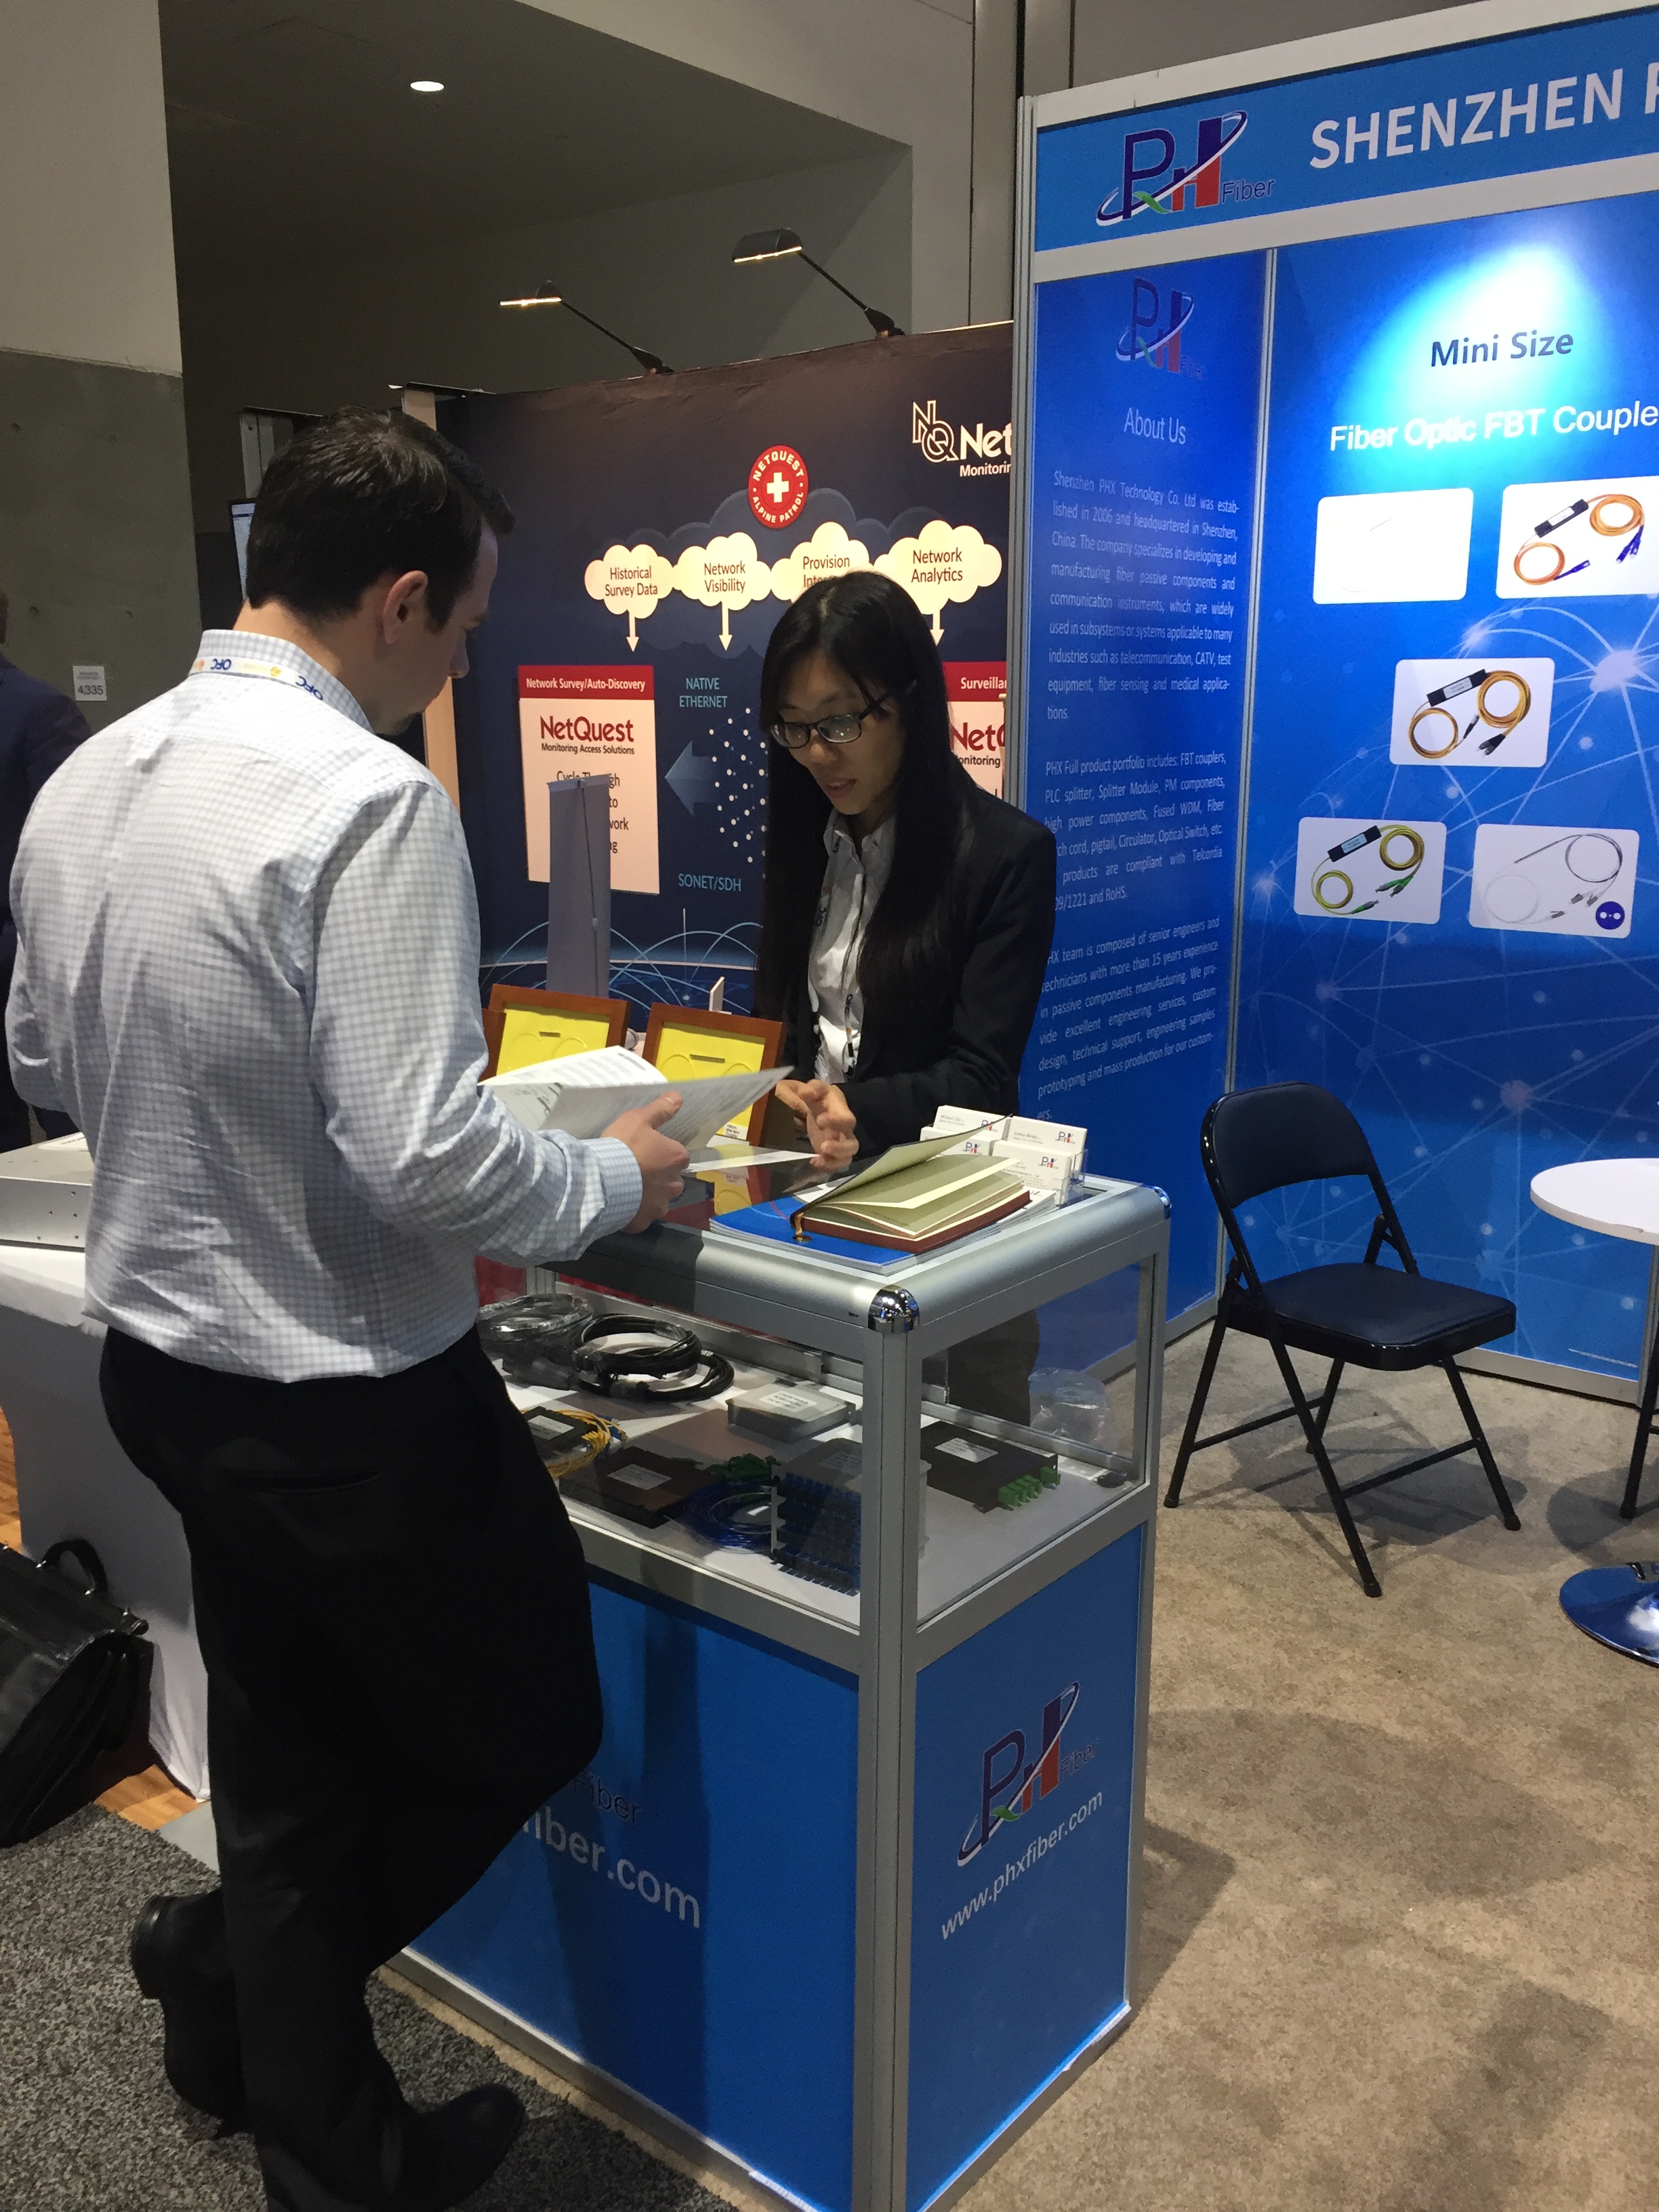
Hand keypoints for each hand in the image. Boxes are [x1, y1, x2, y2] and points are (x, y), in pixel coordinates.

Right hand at [604, 1094, 689, 1229]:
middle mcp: (674, 1184)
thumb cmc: (623, 1147)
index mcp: (677, 1158)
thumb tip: (679, 1097)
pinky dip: (634, 1211)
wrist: (601, 1180)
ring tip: (628, 1188)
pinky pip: (641, 1216)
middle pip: (671, 1179)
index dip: (662, 1152)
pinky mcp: (643, 1222)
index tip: (645, 1150)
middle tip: (636, 1169)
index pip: (677, 1154)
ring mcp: (659, 1206)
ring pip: (659, 1200)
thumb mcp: (638, 1119)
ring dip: (648, 1195)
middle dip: (659, 1176)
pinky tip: (621, 1203)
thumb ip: (660, 1110)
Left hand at [775, 1078, 857, 1169]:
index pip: (846, 1119)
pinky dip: (827, 1166)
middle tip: (823, 1146)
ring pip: (846, 1157)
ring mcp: (839, 1143)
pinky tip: (813, 1162)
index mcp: (842, 1112)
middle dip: (839, 1147)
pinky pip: (836, 1164)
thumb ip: (812, 1088)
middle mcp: (845, 1130)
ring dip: (834, 1160)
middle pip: (852, 1143)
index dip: (836, 1122)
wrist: (816, 1107)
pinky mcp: (832, 1153)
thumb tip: (807, 1092)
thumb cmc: (817, 1097)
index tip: (819, 1120)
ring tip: (818, 1159)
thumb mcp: (815, 1088)